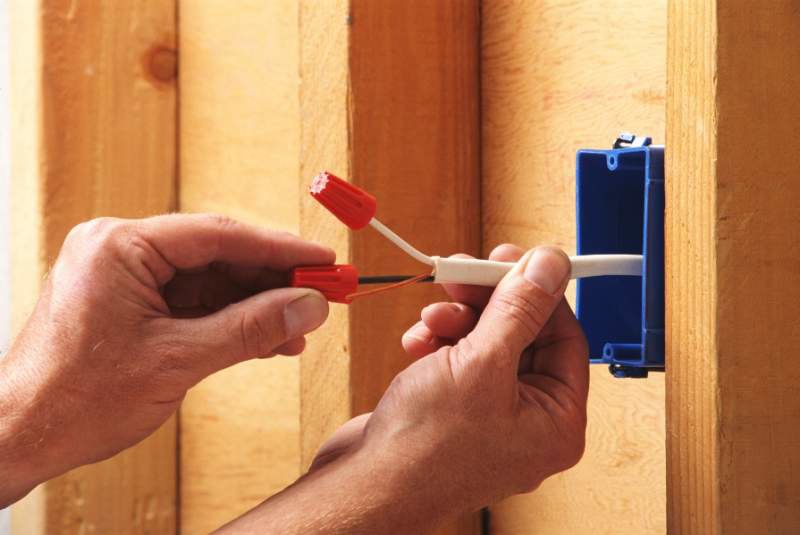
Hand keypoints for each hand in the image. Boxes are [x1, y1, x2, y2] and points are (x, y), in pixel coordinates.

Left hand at [0, 214, 333, 505]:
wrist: (22, 436)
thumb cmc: (75, 399)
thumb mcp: (177, 361)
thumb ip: (249, 328)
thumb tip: (307, 308)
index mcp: (120, 247)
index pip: (218, 235)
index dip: (278, 249)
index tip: (322, 260)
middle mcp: (121, 251)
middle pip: (217, 256)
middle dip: (272, 281)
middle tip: (322, 293)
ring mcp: (126, 277)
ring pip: (210, 282)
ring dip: (256, 306)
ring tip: (301, 326)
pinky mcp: (132, 303)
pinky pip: (194, 304)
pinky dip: (231, 321)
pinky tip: (268, 337)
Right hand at [225, 245, 587, 533]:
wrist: (365, 486)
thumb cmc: (425, 449)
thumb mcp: (482, 363)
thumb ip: (520, 309)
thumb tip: (551, 267)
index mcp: (556, 421)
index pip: (565, 338)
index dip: (539, 294)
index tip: (512, 260)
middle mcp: (528, 421)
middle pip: (522, 337)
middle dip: (488, 304)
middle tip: (464, 273)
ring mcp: (489, 417)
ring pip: (486, 345)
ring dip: (457, 321)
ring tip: (432, 319)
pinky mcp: (454, 412)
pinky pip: (459, 363)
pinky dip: (439, 345)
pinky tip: (418, 343)